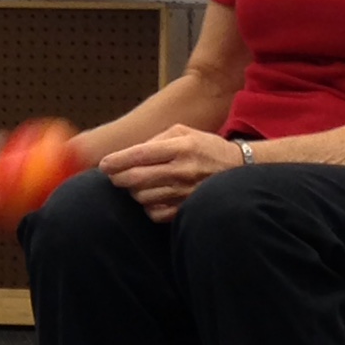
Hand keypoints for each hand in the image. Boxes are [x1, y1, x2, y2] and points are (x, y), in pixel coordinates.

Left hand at [101, 124, 243, 221]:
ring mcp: (185, 193)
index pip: (139, 154)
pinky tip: (152, 197)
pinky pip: (154, 213)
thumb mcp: (184, 132)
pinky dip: (146, 206)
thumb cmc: (206, 148)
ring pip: (142, 197)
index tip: (104, 164)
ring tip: (136, 184)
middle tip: (113, 175)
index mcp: (181, 147)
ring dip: (132, 191)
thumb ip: (155, 139)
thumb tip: (128, 154)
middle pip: (136, 178)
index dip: (117, 160)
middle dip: (118, 177)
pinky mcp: (186, 210)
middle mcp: (183, 170)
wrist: (241, 170)